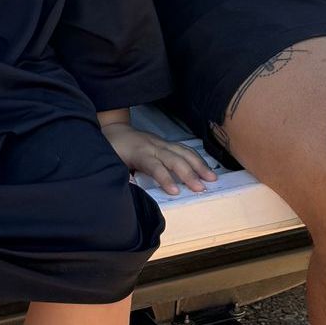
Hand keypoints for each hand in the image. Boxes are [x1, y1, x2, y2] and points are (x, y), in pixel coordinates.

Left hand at [103, 122, 217, 196]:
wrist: (114, 130)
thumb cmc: (113, 150)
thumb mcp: (113, 164)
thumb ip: (123, 177)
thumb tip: (132, 194)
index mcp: (139, 153)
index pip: (155, 166)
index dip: (165, 178)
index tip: (175, 191)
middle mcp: (154, 146)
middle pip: (175, 159)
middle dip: (190, 173)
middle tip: (201, 188)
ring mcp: (162, 143)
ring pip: (184, 152)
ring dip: (199, 165)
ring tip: (212, 178)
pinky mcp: (167, 143)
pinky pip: (185, 149)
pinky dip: (198, 158)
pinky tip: (206, 168)